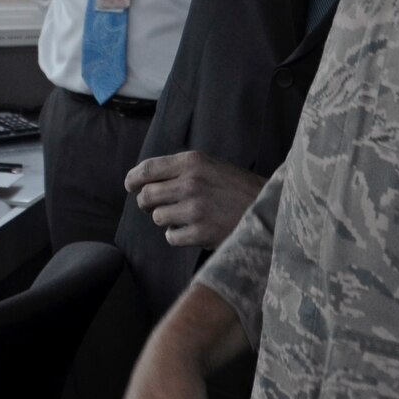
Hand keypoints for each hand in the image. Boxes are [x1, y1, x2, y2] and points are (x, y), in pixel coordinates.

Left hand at [125, 151, 264, 249]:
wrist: (269, 208)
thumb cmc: (238, 187)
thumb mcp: (211, 166)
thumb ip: (182, 169)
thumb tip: (145, 180)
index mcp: (192, 162)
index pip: (148, 169)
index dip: (133, 178)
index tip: (129, 185)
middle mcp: (190, 183)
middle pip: (147, 195)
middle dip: (146, 202)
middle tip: (151, 206)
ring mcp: (195, 209)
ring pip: (157, 217)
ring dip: (164, 219)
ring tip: (182, 217)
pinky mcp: (200, 233)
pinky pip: (171, 237)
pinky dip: (176, 235)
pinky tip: (189, 230)